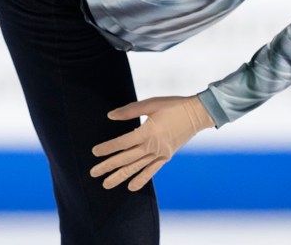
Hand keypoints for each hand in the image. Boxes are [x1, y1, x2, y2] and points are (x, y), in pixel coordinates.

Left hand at [90, 95, 213, 190]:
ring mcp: (160, 154)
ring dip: (120, 176)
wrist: (197, 114)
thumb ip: (129, 111)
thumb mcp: (150, 104)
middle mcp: (153, 147)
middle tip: (93, 173)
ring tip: (106, 184)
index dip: (108, 148)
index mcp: (148, 132)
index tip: (94, 152)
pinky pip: (151, 171)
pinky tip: (130, 187)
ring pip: (136, 168)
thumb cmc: (172, 106)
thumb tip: (110, 116)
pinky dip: (141, 179)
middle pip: (126, 159)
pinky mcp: (166, 157)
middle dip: (108, 166)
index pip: (122, 143)